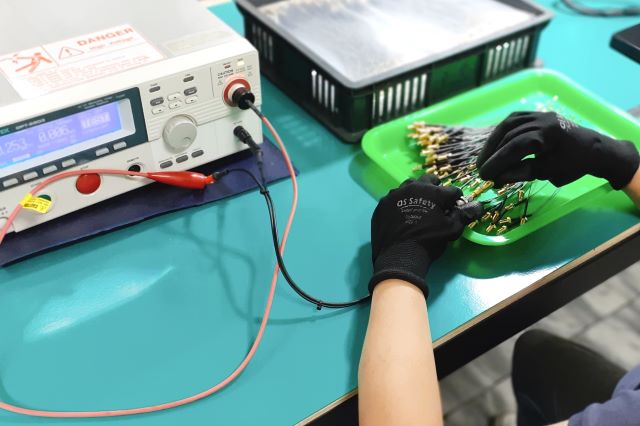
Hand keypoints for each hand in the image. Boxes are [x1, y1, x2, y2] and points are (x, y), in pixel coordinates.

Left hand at [369, 174, 481, 297]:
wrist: (399, 255)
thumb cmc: (429, 242)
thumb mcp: (451, 230)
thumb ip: (464, 215)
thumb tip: (479, 205)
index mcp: (433, 192)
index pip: (452, 190)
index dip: (456, 200)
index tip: (455, 208)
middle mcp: (413, 187)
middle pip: (428, 180)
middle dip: (436, 188)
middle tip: (437, 203)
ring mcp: (395, 194)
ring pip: (409, 186)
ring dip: (416, 192)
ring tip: (418, 206)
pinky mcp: (382, 204)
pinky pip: (393, 198)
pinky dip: (400, 203)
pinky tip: (401, 215)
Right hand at [477, 112, 639, 188]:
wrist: (594, 149)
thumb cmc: (575, 164)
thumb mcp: (550, 172)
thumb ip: (523, 172)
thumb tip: (498, 177)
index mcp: (548, 134)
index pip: (515, 147)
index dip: (497, 162)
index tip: (484, 176)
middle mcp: (542, 120)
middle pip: (509, 135)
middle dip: (492, 154)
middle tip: (481, 171)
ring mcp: (539, 115)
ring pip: (508, 124)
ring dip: (493, 142)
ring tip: (484, 158)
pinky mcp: (537, 115)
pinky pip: (514, 119)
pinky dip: (501, 132)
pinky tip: (494, 144)